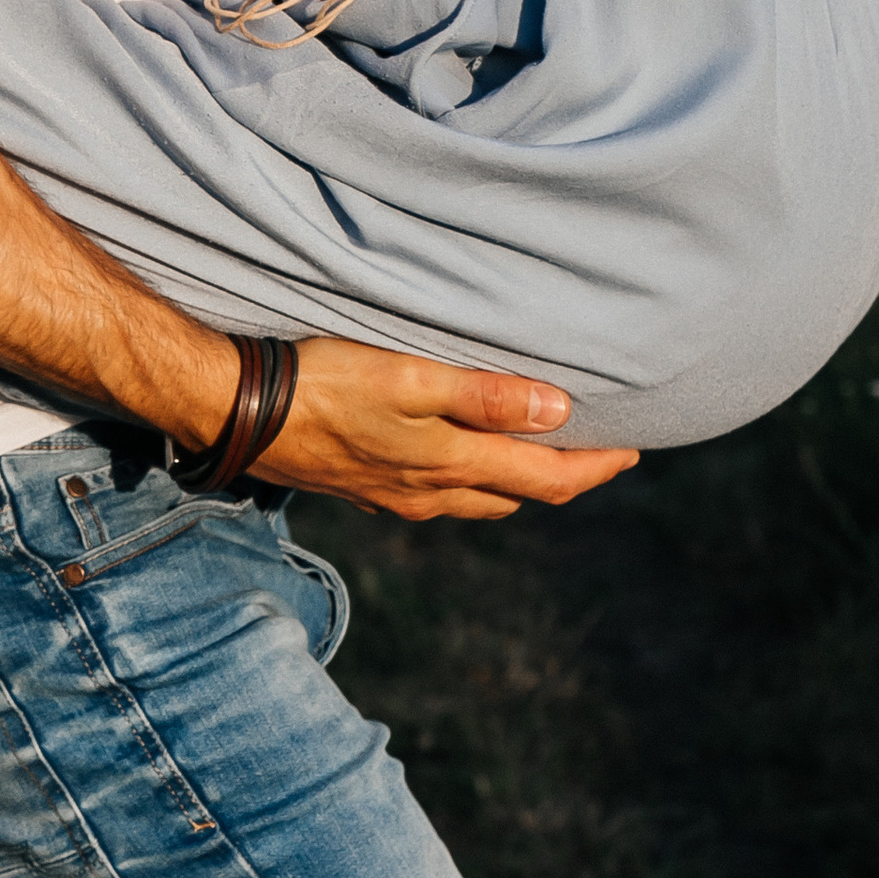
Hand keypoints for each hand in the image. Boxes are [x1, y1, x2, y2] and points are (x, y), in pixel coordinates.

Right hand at [251, 340, 637, 523]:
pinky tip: (468, 454)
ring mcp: (399, 497)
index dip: (598, 467)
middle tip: (603, 445)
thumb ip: (485, 398)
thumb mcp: (411, 380)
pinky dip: (478, 476)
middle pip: (522, 492)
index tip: (639, 446)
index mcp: (452, 468)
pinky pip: (444, 493)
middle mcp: (432, 495)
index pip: (549, 479)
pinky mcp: (369, 486)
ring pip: (482, 497)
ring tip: (546, 446)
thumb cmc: (326, 385)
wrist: (240, 413)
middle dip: (568, 473)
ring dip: (522, 476)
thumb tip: (560, 411)